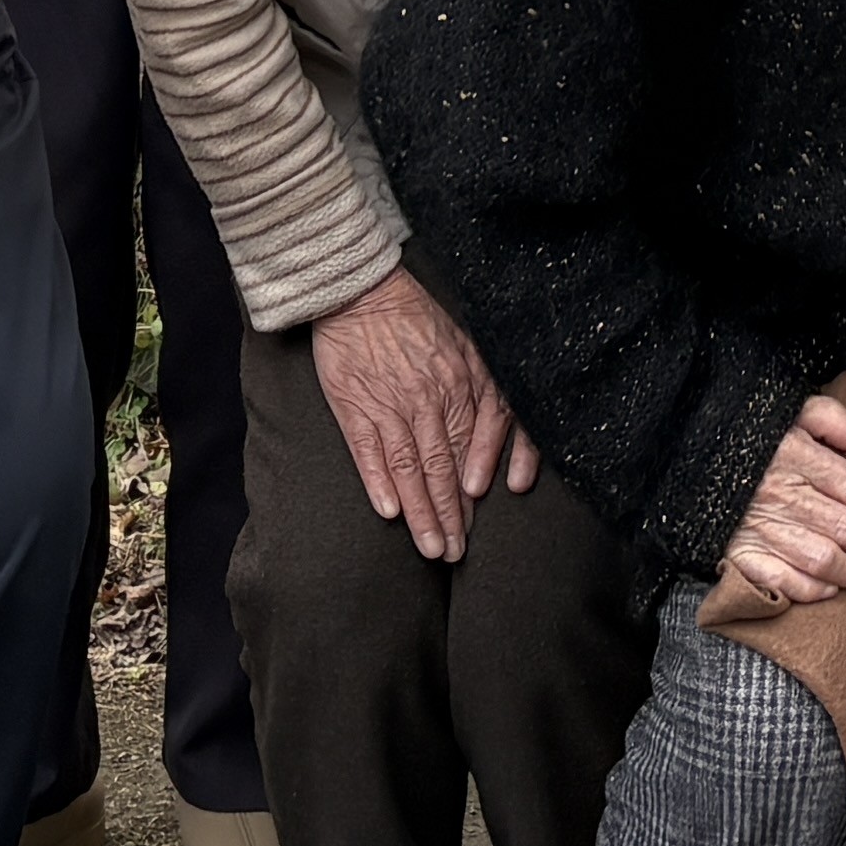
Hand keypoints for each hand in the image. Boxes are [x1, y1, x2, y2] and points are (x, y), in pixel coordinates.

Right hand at [308, 271, 530, 562]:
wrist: (361, 291)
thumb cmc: (417, 319)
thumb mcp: (465, 346)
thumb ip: (482, 391)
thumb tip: (492, 442)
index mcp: (458, 383)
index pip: (470, 450)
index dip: (472, 494)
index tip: (473, 526)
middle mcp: (428, 398)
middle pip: (444, 467)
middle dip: (450, 516)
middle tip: (453, 554)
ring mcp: (389, 404)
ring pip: (410, 467)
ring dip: (421, 512)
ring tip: (429, 547)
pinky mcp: (354, 406)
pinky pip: (369, 451)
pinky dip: (379, 482)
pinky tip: (389, 512)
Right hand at [727, 392, 845, 608]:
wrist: (693, 465)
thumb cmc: (754, 441)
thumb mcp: (792, 413)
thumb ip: (834, 419)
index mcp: (793, 454)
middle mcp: (778, 494)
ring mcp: (759, 529)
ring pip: (824, 561)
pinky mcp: (742, 557)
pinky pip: (788, 584)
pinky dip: (814, 590)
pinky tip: (827, 585)